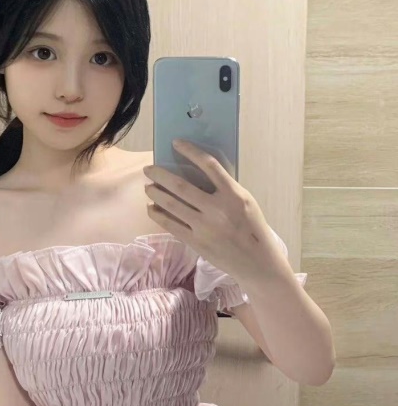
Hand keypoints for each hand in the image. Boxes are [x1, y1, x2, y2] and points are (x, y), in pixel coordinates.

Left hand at [143, 140, 290, 287]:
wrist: (256, 262)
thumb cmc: (252, 228)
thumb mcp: (245, 201)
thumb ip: (225, 188)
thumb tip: (197, 173)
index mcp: (233, 194)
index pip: (209, 165)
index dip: (191, 151)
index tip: (176, 143)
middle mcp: (217, 209)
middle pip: (181, 186)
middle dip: (160, 175)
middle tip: (149, 169)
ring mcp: (205, 227)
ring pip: (172, 205)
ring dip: (155, 194)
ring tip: (148, 187)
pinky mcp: (196, 242)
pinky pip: (171, 225)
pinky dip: (158, 215)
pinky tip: (152, 208)